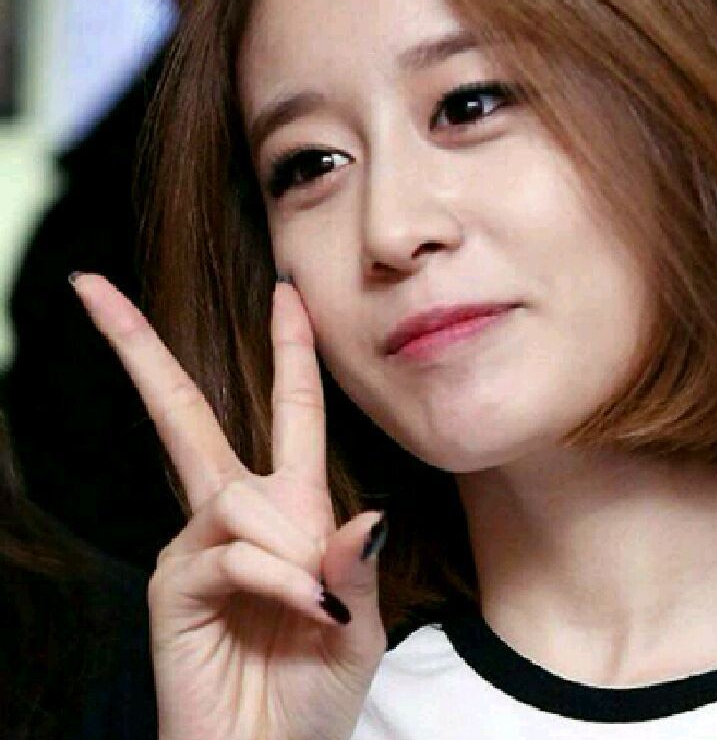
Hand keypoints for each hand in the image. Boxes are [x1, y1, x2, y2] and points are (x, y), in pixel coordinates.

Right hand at [72, 274, 386, 739]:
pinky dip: (275, 579)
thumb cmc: (315, 686)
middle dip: (139, 349)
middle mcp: (234, 513)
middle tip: (91, 288)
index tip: (285, 293)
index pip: (290, 410)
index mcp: (289, 507)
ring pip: (238, 497)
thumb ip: (357, 565)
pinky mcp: (172, 584)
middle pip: (185, 413)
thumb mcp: (359, 619)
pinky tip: (295, 610)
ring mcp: (197, 545)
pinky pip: (230, 551)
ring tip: (312, 605)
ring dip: (291, 552)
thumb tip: (367, 512)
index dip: (289, 350)